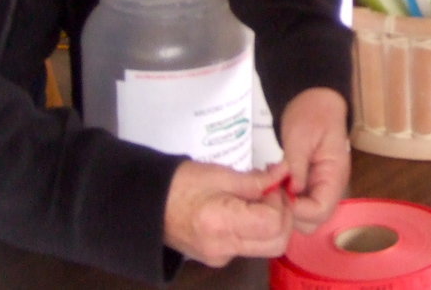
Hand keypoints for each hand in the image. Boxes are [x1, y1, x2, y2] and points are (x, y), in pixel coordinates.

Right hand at [163, 160, 293, 265]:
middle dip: (284, 216)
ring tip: (259, 197)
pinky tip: (246, 207)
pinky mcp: (217, 258)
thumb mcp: (220, 174)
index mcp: (222, 225)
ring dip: (273, 222)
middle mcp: (223, 249)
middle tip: (273, 192)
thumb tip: (284, 173)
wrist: (146, 205)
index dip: (280, 203)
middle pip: (277, 243)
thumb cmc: (180, 182)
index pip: (273, 225)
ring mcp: (220, 258)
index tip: (271, 185)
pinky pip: (249, 246)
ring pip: (266, 247)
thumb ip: (256, 180)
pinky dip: (257, 228)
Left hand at [279, 87, 350, 233]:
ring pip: (305, 216)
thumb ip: (296, 166)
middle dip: (290, 214)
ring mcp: (320, 187)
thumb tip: (291, 194)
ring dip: (286, 208)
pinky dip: (285, 200)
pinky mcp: (310, 184)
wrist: (316, 99)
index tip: (278, 196)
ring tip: (271, 188)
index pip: (320, 211)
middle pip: (313, 220)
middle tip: (270, 194)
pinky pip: (300, 203)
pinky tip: (274, 185)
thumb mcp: (300, 137)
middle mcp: (330, 187)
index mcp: (334, 175)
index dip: (298, 211)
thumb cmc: (311, 114)